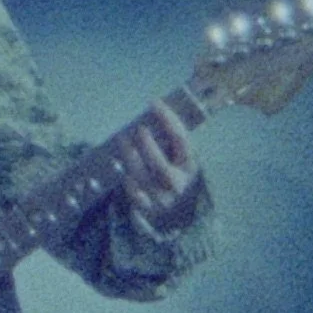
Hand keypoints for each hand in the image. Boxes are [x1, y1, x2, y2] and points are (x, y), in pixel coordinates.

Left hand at [112, 101, 202, 231]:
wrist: (172, 210)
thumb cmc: (171, 171)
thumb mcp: (177, 156)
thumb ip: (169, 138)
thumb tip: (153, 108)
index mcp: (190, 165)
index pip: (181, 140)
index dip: (168, 120)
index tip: (154, 102)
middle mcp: (178, 183)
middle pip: (162, 167)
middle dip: (150, 147)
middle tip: (140, 129)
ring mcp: (162, 197)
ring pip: (144, 179)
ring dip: (132, 158)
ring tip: (122, 140)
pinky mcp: (146, 207)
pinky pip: (134, 195)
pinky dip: (128, 183)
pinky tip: (124, 172)